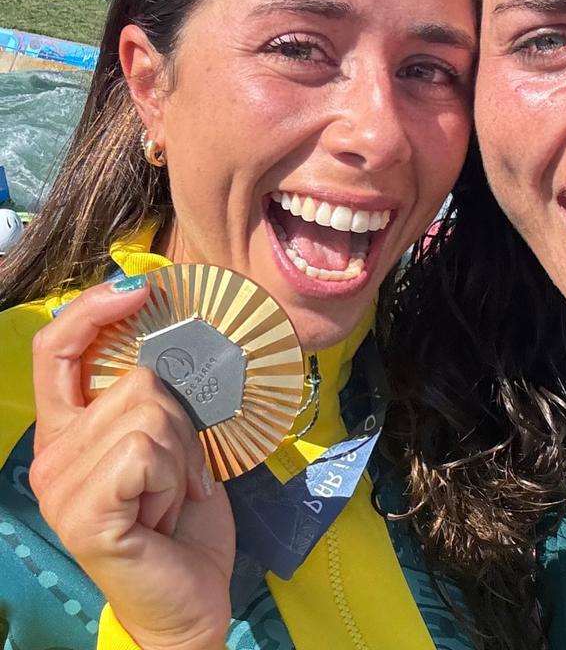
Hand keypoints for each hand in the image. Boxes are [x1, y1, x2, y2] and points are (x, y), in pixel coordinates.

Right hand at [30, 279, 234, 649]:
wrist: (191, 600)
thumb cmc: (181, 519)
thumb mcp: (169, 442)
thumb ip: (151, 395)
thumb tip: (169, 331)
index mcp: (68, 431)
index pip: (58, 348)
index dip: (94, 308)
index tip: (139, 288)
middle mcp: (51, 455)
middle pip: (133, 376)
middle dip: (181, 417)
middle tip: (183, 467)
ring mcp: (61, 486)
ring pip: (149, 408)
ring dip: (184, 451)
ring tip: (176, 493)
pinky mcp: (83, 512)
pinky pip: (147, 448)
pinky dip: (178, 474)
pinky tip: (170, 510)